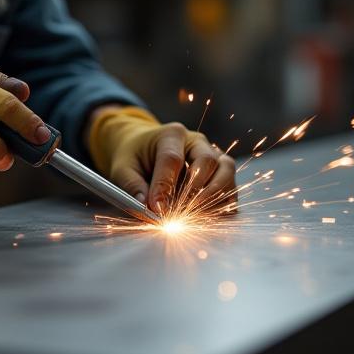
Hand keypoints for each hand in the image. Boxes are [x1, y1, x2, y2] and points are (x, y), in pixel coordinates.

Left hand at [87, 106, 235, 214]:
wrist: (145, 149)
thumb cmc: (135, 156)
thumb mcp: (122, 168)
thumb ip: (132, 186)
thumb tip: (145, 208)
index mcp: (171, 135)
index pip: (172, 159)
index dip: (165, 186)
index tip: (157, 209)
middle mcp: (196, 142)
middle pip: (207, 161)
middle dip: (195, 191)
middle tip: (180, 214)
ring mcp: (212, 155)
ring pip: (226, 172)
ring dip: (214, 198)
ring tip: (195, 217)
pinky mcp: (220, 172)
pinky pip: (230, 187)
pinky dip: (223, 204)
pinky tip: (208, 218)